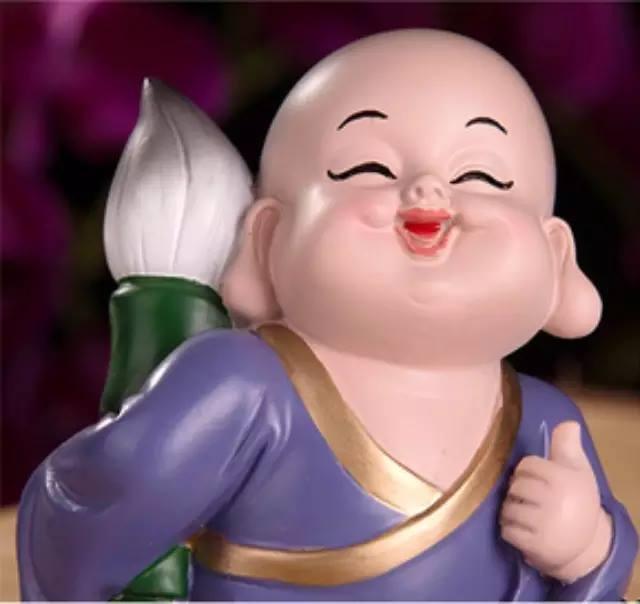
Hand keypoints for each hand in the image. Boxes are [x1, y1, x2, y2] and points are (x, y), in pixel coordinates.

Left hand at [500, 421, 611, 581]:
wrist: (589, 544)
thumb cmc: (578, 499)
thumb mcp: (577, 470)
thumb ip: (567, 446)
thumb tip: (568, 423)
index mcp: (562, 478)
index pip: (525, 465)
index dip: (526, 472)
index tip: (535, 480)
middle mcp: (553, 499)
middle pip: (514, 486)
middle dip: (516, 492)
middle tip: (526, 499)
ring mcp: (544, 523)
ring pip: (507, 508)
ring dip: (509, 512)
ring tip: (522, 514)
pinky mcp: (536, 545)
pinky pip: (507, 531)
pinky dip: (509, 530)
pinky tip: (520, 530)